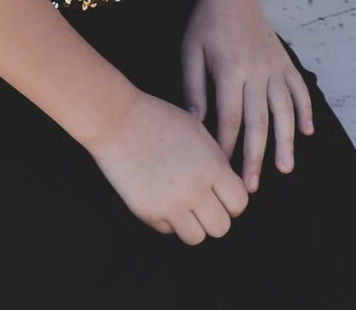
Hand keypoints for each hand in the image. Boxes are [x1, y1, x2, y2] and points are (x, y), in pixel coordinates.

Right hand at [86, 89, 248, 244]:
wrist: (116, 120)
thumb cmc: (157, 118)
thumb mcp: (198, 130)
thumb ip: (216, 160)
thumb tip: (228, 185)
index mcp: (212, 167)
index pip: (239, 203)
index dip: (232, 202)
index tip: (220, 196)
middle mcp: (195, 190)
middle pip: (221, 227)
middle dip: (214, 218)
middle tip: (201, 204)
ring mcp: (171, 204)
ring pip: (196, 237)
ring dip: (192, 225)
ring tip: (182, 208)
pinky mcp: (148, 212)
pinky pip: (167, 230)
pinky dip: (166, 220)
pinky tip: (158, 198)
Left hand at [181, 0, 315, 193]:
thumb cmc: (205, 24)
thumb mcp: (190, 52)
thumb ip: (194, 87)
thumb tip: (196, 123)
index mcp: (230, 71)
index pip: (229, 118)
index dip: (226, 146)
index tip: (222, 171)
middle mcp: (257, 72)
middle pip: (258, 122)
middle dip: (255, 157)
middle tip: (252, 187)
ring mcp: (275, 68)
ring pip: (284, 111)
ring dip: (286, 142)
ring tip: (285, 168)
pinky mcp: (286, 63)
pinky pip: (300, 91)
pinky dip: (306, 111)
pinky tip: (308, 133)